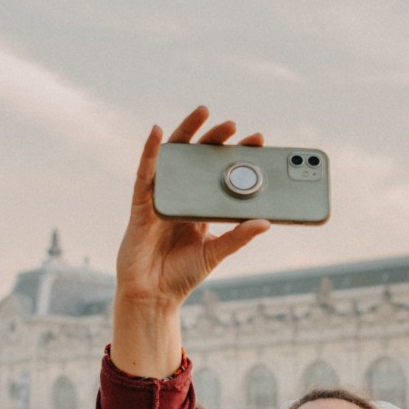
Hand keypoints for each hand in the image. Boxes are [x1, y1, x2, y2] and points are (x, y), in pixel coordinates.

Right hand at [115, 107, 270, 318]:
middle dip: (216, 140)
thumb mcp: (216, 253)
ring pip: (173, 158)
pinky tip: (158, 132)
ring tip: (203, 113)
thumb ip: (238, 237)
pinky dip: (150, 151)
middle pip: (198, 159)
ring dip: (186, 133)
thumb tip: (266, 222)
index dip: (236, 156)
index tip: (257, 141)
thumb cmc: (181, 275)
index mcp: (200, 207)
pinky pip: (145, 173)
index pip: (220, 174)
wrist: (153, 295)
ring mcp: (160, 197)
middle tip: (234, 125)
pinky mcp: (142, 204)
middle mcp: (181, 197)